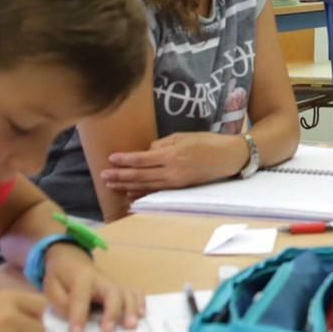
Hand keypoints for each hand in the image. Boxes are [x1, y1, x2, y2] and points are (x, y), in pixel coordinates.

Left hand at [40, 244, 144, 331]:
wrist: (71, 259)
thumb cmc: (61, 276)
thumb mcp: (51, 287)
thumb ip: (61, 303)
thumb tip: (76, 320)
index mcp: (81, 278)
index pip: (81, 297)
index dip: (78, 315)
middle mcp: (101, 279)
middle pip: (113, 292)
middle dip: (112, 312)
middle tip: (108, 331)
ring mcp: (113, 283)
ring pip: (128, 293)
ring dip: (132, 309)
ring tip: (131, 326)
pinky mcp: (120, 288)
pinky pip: (135, 293)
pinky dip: (141, 303)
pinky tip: (141, 316)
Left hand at [102, 132, 245, 196]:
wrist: (229, 157)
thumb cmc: (207, 142)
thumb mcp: (183, 137)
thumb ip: (162, 144)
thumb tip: (146, 153)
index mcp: (172, 155)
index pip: (141, 159)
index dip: (124, 160)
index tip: (110, 158)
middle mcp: (171, 171)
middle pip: (140, 175)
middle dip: (120, 176)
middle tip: (103, 176)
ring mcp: (176, 182)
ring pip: (146, 186)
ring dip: (127, 186)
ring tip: (111, 185)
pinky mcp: (180, 188)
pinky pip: (156, 191)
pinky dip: (142, 193)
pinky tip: (130, 194)